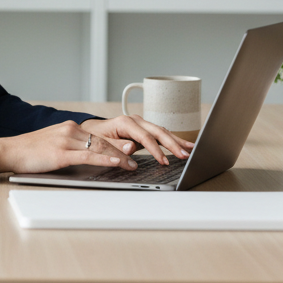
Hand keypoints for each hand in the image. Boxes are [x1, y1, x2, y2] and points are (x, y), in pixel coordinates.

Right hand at [0, 120, 141, 175]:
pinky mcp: (61, 154)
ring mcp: (66, 141)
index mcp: (70, 128)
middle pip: (103, 141)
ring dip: (119, 157)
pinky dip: (105, 159)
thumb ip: (71, 148)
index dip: (117, 145)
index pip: (99, 136)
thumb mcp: (54, 144)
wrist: (10, 151)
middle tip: (137, 160)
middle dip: (123, 151)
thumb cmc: (29, 151)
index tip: (130, 152)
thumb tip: (88, 156)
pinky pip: (88, 156)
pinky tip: (116, 163)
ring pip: (99, 147)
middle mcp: (70, 131)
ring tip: (132, 166)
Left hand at [78, 115, 193, 163]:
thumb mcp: (100, 142)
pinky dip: (172, 140)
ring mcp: (141, 124)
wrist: (91, 130)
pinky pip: (160, 134)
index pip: (145, 137)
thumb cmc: (94, 136)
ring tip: (191, 149)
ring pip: (162, 131)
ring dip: (177, 141)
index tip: (164, 161)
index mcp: (125, 123)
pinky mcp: (144, 129)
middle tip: (185, 155)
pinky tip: (183, 145)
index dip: (156, 150)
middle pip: (158, 132)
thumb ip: (116, 146)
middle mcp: (135, 121)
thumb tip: (132, 148)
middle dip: (173, 144)